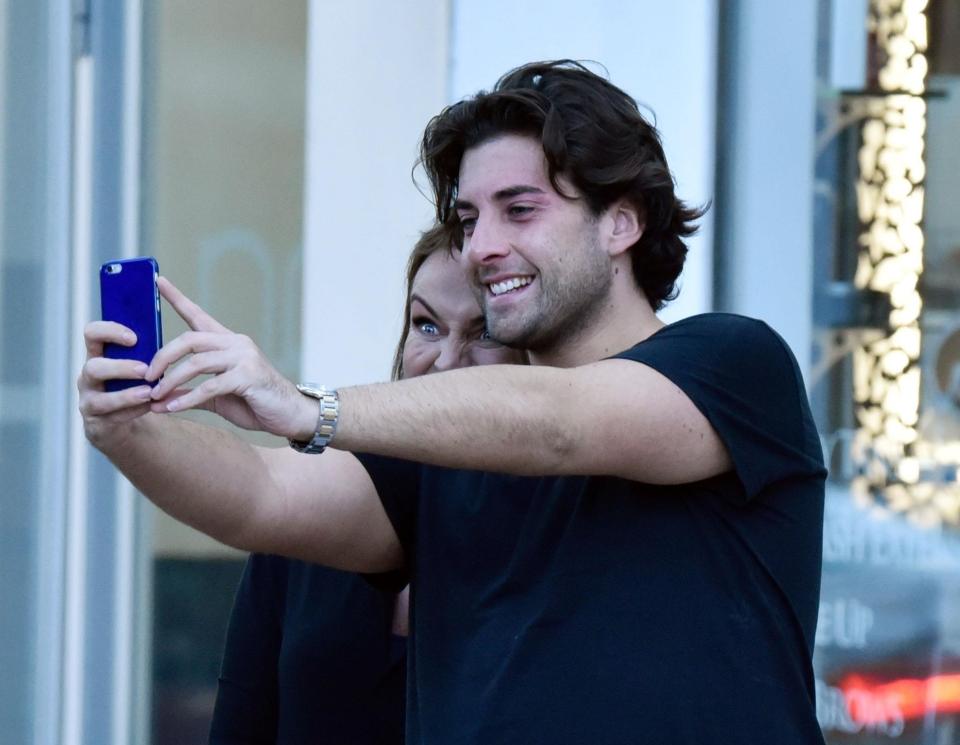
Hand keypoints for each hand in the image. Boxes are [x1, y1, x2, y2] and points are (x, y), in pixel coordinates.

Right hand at [78, 322, 154, 446]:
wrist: (125, 422)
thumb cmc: (133, 385)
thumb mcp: (136, 366)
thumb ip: (144, 354)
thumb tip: (169, 343)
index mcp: (97, 356)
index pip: (92, 334)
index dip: (109, 331)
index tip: (134, 338)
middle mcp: (88, 377)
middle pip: (93, 367)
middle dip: (120, 368)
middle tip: (145, 370)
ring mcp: (89, 401)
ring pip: (100, 399)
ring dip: (127, 395)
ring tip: (149, 393)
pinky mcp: (96, 423)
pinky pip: (112, 417)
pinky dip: (133, 411)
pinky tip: (149, 406)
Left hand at [145, 277, 315, 438]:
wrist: (291, 415)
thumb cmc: (256, 403)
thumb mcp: (217, 396)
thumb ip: (189, 393)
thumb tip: (157, 398)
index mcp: (228, 343)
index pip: (198, 316)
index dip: (177, 298)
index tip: (158, 281)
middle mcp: (236, 344)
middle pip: (190, 340)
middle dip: (163, 357)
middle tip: (145, 376)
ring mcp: (244, 358)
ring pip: (197, 362)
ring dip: (171, 380)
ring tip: (154, 396)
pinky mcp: (248, 377)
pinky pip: (209, 386)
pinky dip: (187, 399)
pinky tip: (172, 409)